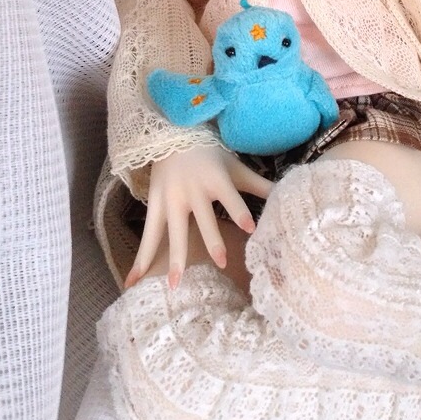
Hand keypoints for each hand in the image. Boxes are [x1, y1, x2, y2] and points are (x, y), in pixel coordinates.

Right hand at [124, 145, 271, 289]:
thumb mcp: (235, 168)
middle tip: (221, 263)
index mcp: (215, 180)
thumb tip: (287, 193)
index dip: (240, 211)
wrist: (173, 135)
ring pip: (172, 231)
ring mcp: (171, 200)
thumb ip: (259, 184)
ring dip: (174, 256)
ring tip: (175, 283)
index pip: (231, 197)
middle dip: (212, 240)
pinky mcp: (154, 205)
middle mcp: (192, 191)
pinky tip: (133, 280)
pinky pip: (148, 234)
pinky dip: (141, 256)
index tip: (251, 228)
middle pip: (203, 219)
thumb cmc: (211, 156)